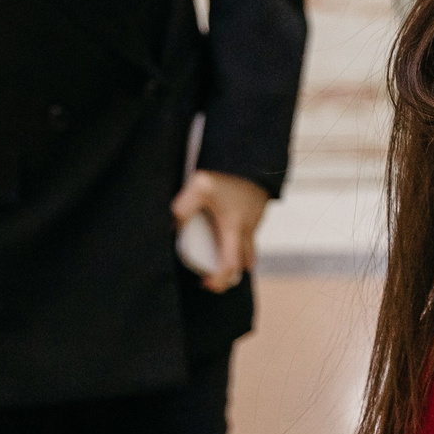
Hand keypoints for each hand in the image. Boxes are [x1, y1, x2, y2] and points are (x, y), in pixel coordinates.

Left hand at [173, 168, 267, 292]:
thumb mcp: (198, 185)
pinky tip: (224, 225)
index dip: (218, 281)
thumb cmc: (225, 170)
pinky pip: (250, 233)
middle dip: (230, 272)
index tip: (204, 282)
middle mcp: (248, 228)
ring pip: (249, 247)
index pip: (230, 266)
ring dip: (235, 254)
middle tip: (211, 271)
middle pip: (244, 263)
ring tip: (215, 248)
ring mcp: (256, 220)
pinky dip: (239, 238)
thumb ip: (183, 207)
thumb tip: (174, 227)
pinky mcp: (259, 210)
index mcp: (233, 228)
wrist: (251, 151)